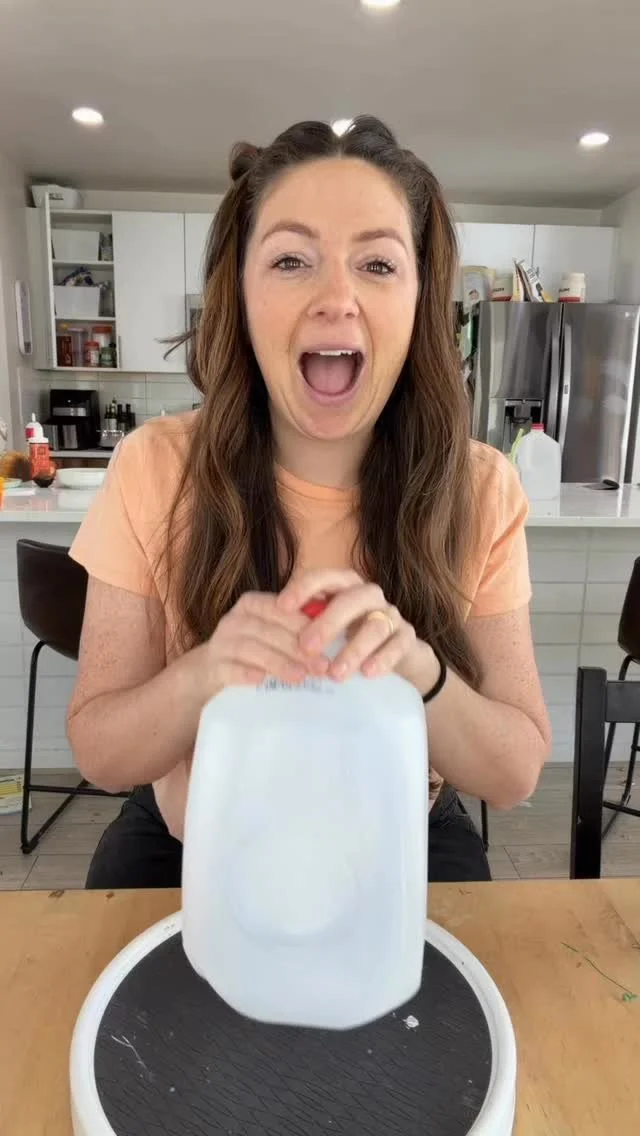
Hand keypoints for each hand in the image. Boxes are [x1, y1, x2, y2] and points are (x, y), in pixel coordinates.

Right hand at [201, 591, 328, 692]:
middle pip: (267, 630)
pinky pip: (228, 669)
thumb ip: (298, 625)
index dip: (302, 624)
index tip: (326, 641)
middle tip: (321, 666)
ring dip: (276, 662)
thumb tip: (336, 623)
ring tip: (300, 677)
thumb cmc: (256, 649)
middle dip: (296, 648)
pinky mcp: (211, 667)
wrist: (214, 670)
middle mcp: (234, 619)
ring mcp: (220, 643)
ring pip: (249, 649)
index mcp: (253, 605)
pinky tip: (262, 681)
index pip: (278, 608)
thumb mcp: (273, 632)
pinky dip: (245, 674)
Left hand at [277, 569, 438, 694]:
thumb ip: (305, 625)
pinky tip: (368, 674)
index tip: (281, 607)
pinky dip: (383, 658)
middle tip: (306, 648)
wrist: (397, 655)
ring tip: (335, 674)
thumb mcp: (327, 629)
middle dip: (327, 623)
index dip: (303, 588)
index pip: (324, 577)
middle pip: (350, 600)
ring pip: (375, 626)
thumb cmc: (350, 638)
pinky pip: (398, 644)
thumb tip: (268, 636)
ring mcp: (391, 615)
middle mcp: (368, 596)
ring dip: (354, 649)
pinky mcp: (408, 637)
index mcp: (344, 587)